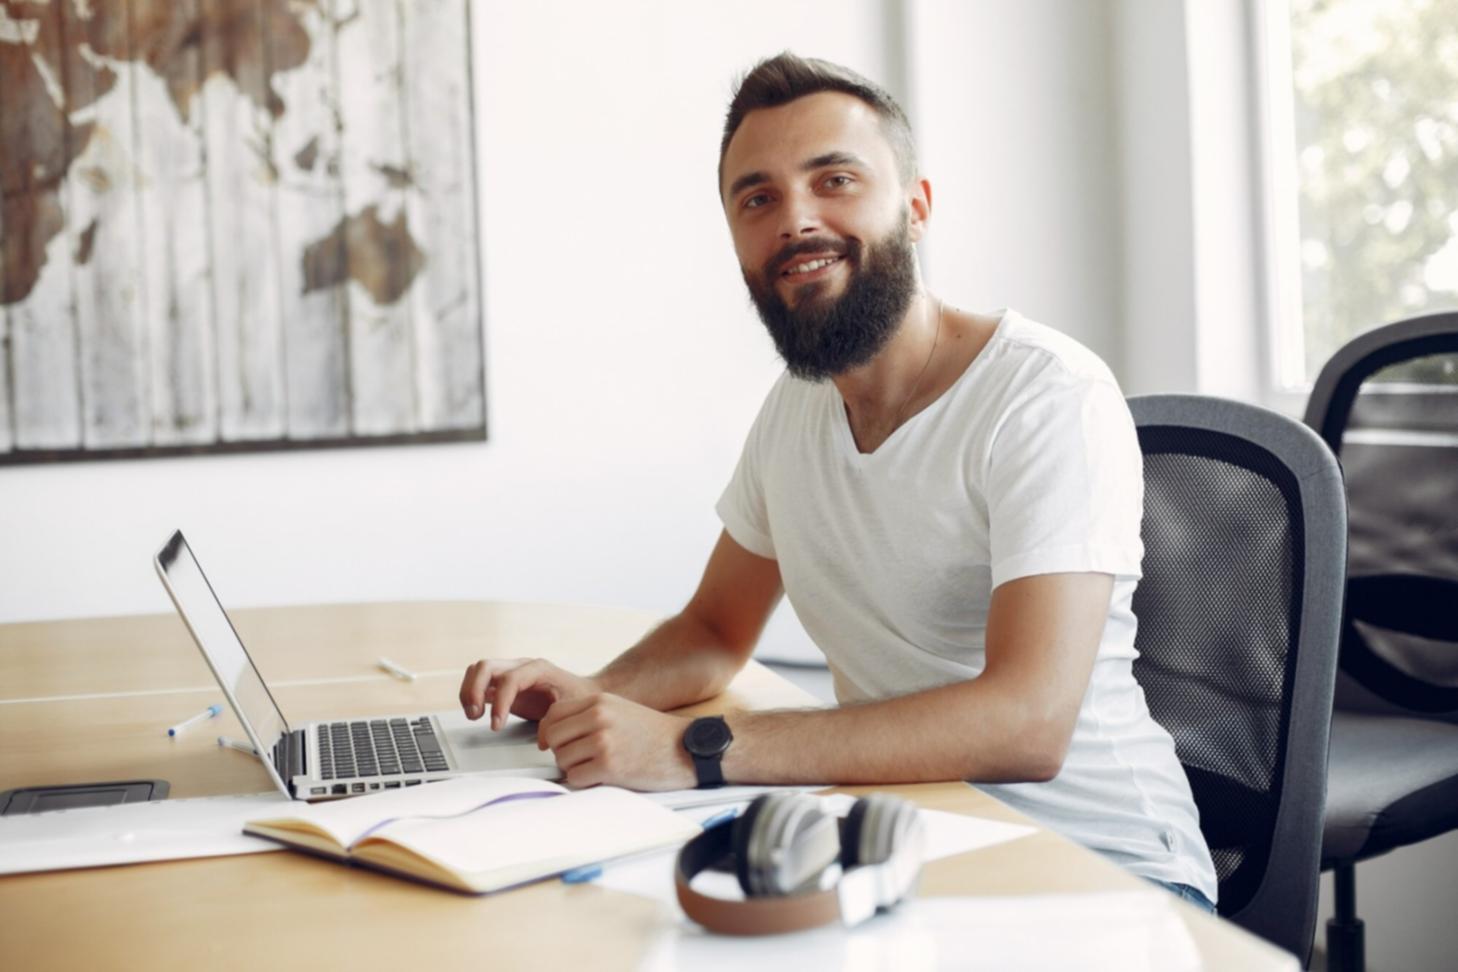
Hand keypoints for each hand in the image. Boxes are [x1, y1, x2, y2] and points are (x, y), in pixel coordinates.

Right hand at [458, 658, 599, 728]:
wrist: (584, 691)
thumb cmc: (579, 697)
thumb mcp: (572, 709)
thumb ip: (556, 722)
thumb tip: (542, 740)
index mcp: (538, 669)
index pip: (509, 679)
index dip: (500, 702)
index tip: (497, 725)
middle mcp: (521, 666)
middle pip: (485, 667)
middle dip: (474, 691)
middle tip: (475, 716)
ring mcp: (510, 672)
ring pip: (478, 670)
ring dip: (469, 691)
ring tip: (473, 715)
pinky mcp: (504, 684)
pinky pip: (480, 682)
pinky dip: (472, 695)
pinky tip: (476, 713)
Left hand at [537, 693, 695, 790]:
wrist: (688, 748)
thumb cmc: (656, 734)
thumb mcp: (620, 710)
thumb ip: (589, 715)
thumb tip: (554, 734)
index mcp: (600, 701)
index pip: (554, 713)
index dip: (549, 732)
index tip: (552, 743)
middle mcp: (599, 717)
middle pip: (554, 737)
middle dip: (561, 751)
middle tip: (579, 759)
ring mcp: (603, 741)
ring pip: (562, 760)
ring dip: (575, 769)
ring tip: (597, 768)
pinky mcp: (609, 766)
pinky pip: (575, 778)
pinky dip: (585, 783)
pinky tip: (603, 778)